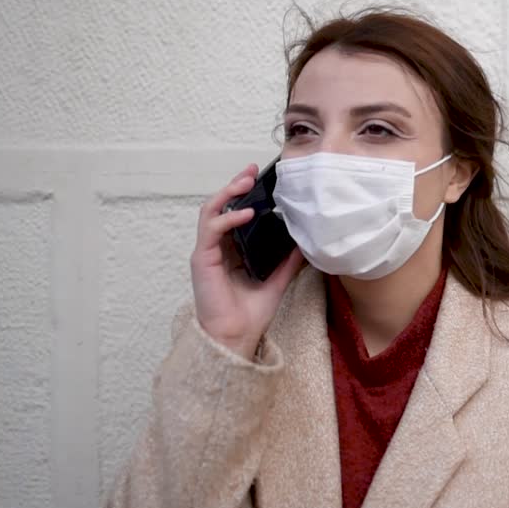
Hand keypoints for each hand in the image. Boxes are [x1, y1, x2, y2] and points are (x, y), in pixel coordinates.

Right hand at [189, 164, 303, 359]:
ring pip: (210, 211)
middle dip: (235, 185)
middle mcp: (218, 247)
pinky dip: (227, 217)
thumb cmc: (251, 312)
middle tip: (252, 171)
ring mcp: (208, 252)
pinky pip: (211, 230)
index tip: (260, 178)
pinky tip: (245, 212)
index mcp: (232, 249)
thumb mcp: (278, 279)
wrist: (237, 336)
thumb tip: (306, 241)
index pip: (234, 212)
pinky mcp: (202, 259)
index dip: (244, 194)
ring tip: (246, 183)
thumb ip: (288, 260)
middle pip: (220, 206)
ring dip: (227, 193)